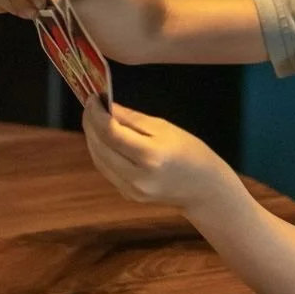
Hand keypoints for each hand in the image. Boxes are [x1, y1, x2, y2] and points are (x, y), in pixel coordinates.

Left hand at [81, 100, 230, 212]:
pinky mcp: (127, 195)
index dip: (96, 114)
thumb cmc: (190, 152)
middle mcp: (136, 176)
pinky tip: (102, 139)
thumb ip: (133, 119)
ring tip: (93, 119)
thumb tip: (107, 107)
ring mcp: (130, 189)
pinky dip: (100, 152)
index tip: (92, 98)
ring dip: (92, 138)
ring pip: (98, 160)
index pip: (110, 133)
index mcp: (150, 156)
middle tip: (90, 106)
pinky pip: (106, 170)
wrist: (204, 188)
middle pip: (100, 147)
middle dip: (90, 124)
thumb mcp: (165, 128)